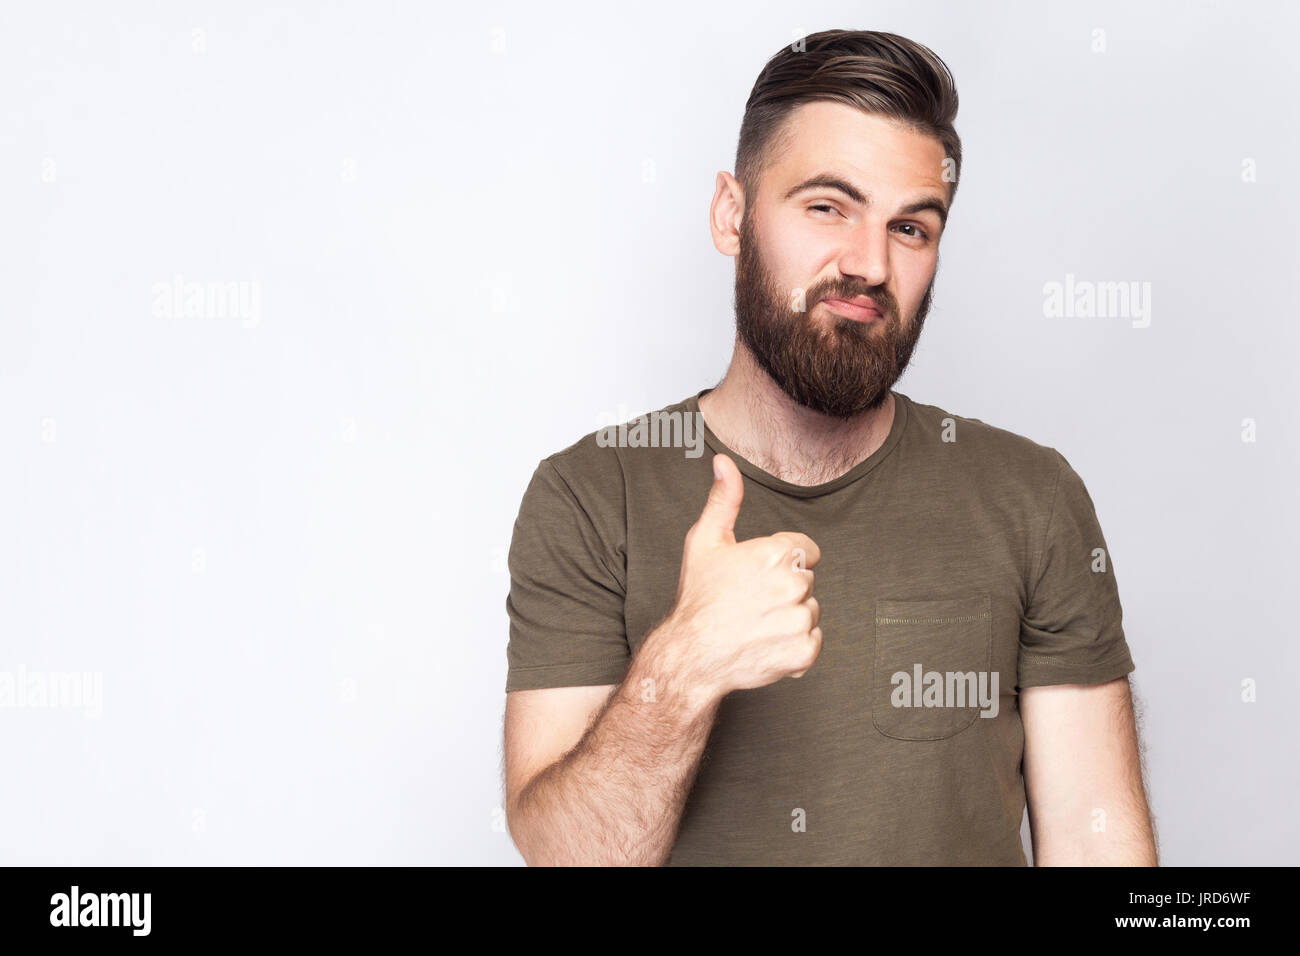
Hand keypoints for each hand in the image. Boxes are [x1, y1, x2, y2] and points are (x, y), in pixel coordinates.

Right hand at [657, 453, 822, 698]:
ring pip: (810, 611)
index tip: (758, 575)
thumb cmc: (698, 597)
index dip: (781, 562)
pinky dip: (793, 645)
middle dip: (785, 589)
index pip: (807, 550)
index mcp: (778, 553)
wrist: (691, 656)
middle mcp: (795, 585)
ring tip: (756, 622)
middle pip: (807, 581)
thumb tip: (724, 462)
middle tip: (750, 600)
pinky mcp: (804, 653)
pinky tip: (765, 643)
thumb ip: (724, 499)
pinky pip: (812, 641)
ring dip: (790, 618)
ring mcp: (801, 621)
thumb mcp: (706, 541)